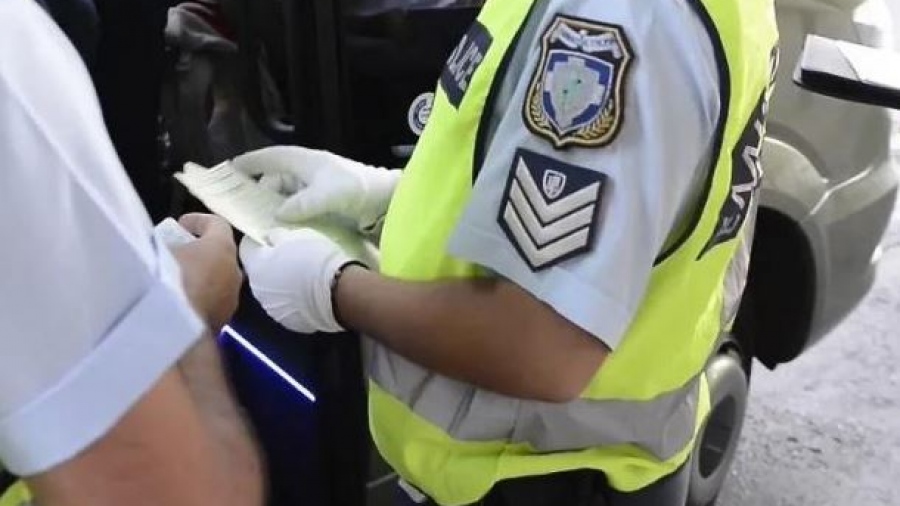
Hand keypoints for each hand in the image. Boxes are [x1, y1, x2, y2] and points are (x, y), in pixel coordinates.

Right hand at [171, 214, 242, 331]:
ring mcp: (233, 295)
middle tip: (177, 251)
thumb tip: (165, 246)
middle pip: (219, 252)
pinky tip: (181, 300)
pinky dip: (201, 295)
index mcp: (222, 247)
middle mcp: (234, 269)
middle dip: (200, 250)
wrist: (177, 330)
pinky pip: (214, 299)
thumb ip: (165, 244)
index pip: (217, 224)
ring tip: (177, 278)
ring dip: (202, 275)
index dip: (198, 220)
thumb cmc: (167, 281)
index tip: (180, 224)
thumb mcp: (159, 253)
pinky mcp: (225, 317)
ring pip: (218, 278)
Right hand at [231, 146, 400, 233]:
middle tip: (242, 207)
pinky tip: (283, 227)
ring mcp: (317, 187)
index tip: (230, 169)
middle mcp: (309, 172)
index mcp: (306, 161)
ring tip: (259, 220)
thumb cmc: (358, 189)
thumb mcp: (328, 195)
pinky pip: (299, 206)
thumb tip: (276, 215)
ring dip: (274, 205)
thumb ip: (301, 204)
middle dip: (259, 190)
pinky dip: (289, 214)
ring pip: (287, 194)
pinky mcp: (325, 202)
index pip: (271, 157)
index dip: (251, 162)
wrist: (388, 200)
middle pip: (276, 178)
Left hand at [239, 228, 363, 334]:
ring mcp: (271, 309)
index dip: (260, 242)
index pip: (246, 248)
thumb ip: (277, 237)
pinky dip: (291, 300)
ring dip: (279, 284)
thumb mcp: (296, 236)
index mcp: (256, 266)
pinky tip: (307, 295)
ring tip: (302, 279)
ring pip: (270, 291)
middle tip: (290, 258)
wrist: (337, 293)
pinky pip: (284, 306)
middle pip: (257, 272)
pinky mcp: (287, 322)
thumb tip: (270, 238)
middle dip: (269, 265)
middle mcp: (257, 290)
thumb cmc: (316, 259)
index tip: (274, 240)